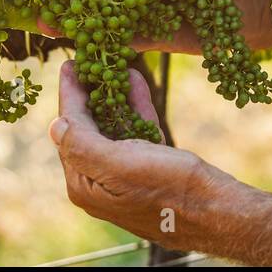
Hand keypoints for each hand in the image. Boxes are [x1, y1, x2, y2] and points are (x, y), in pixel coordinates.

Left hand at [48, 60, 236, 248]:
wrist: (216, 210)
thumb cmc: (169, 188)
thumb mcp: (120, 166)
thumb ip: (84, 146)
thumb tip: (55, 126)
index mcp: (86, 184)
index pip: (70, 131)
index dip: (70, 96)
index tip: (70, 64)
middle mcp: (101, 181)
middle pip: (89, 128)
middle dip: (91, 93)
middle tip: (91, 61)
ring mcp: (125, 175)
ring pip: (114, 127)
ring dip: (115, 95)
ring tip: (116, 65)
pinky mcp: (150, 168)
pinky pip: (136, 132)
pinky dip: (136, 108)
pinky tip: (137, 83)